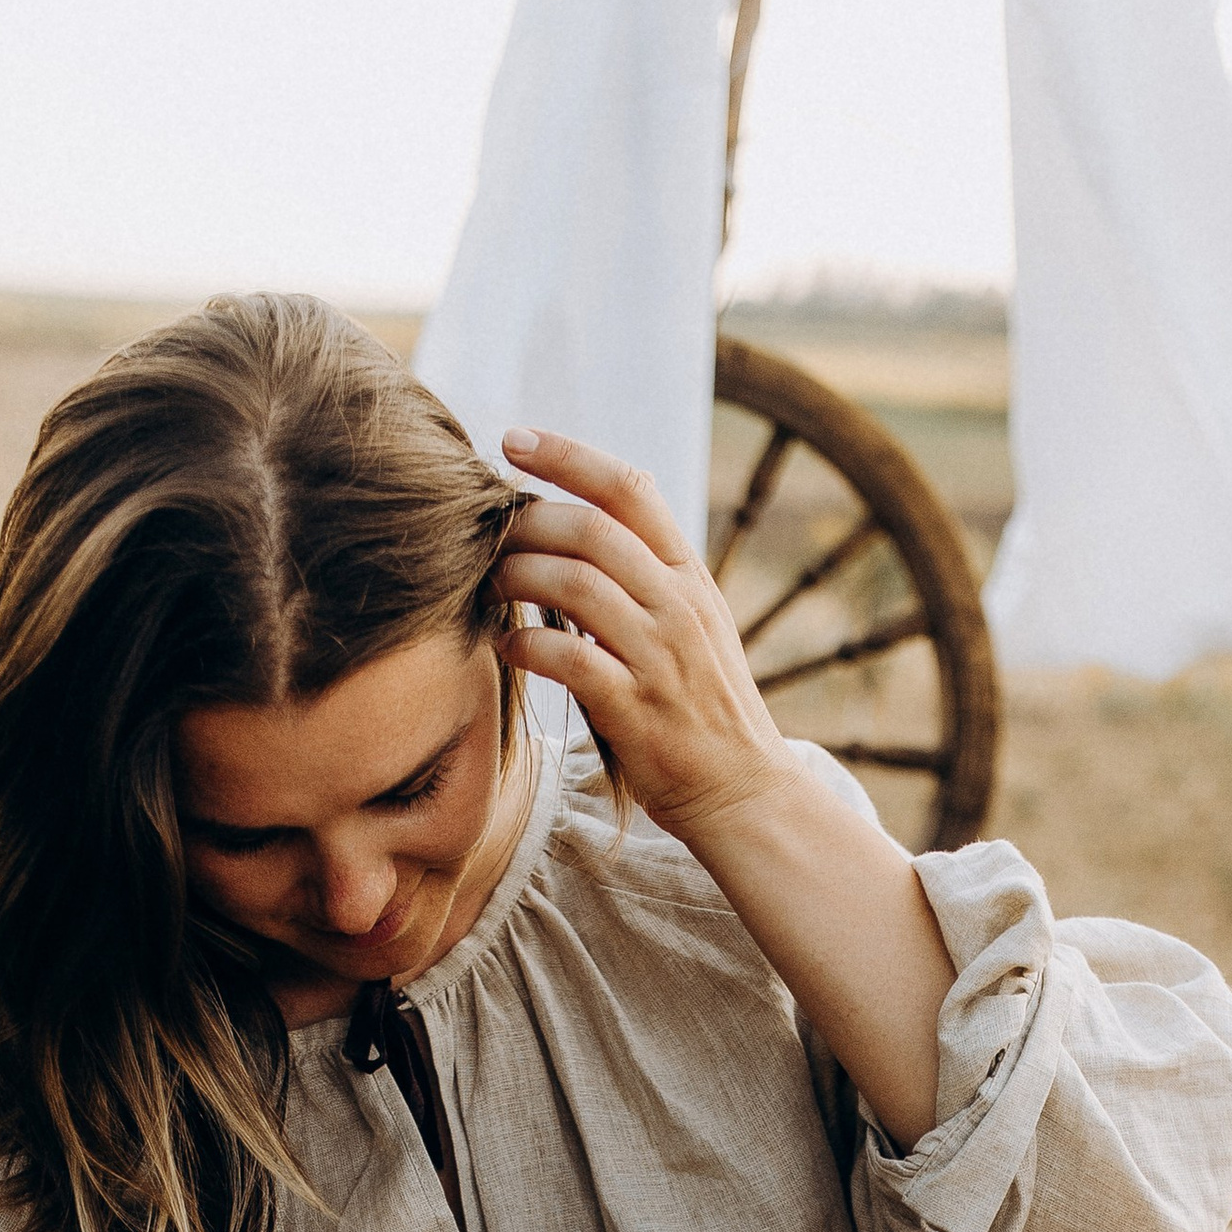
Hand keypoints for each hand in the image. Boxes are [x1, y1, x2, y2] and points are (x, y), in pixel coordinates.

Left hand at [497, 430, 799, 849]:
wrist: (744, 791)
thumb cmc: (704, 709)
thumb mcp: (695, 625)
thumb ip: (650, 576)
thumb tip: (589, 525)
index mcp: (689, 576)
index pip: (629, 488)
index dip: (568, 456)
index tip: (514, 439)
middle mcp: (678, 606)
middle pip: (593, 530)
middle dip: (529, 520)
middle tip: (487, 530)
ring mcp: (660, 657)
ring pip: (577, 586)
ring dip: (520, 576)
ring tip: (489, 583)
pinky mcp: (637, 709)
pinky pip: (570, 660)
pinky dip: (529, 645)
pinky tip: (507, 645)